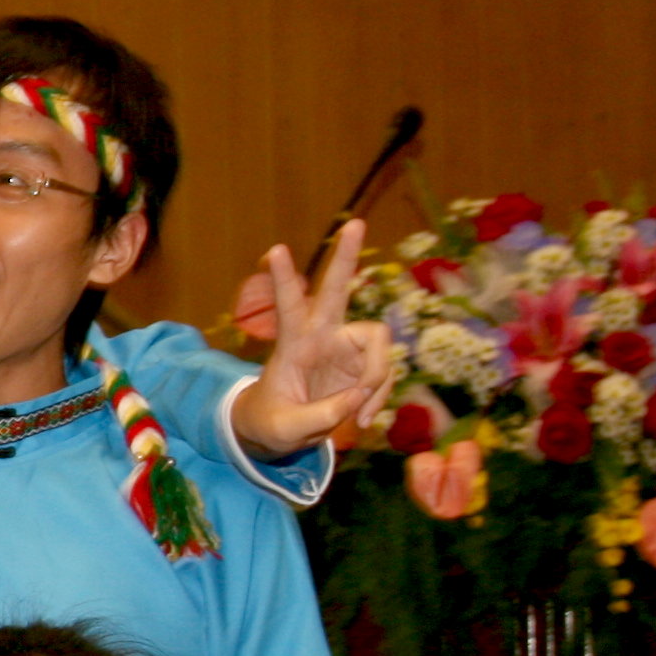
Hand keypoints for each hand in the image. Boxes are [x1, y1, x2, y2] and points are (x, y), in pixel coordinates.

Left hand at [234, 218, 398, 458]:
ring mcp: (345, 348)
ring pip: (379, 345)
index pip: (287, 306)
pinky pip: (384, 374)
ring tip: (360, 417)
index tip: (275, 250)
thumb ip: (320, 415)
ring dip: (378, 381)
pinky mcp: (363, 365)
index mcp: (292, 343)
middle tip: (354, 223)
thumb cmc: (271, 424)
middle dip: (346, 257)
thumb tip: (359, 398)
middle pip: (337, 289)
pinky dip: (379, 398)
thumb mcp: (284, 429)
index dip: (283, 280)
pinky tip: (364, 418)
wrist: (279, 433)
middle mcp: (322, 335)